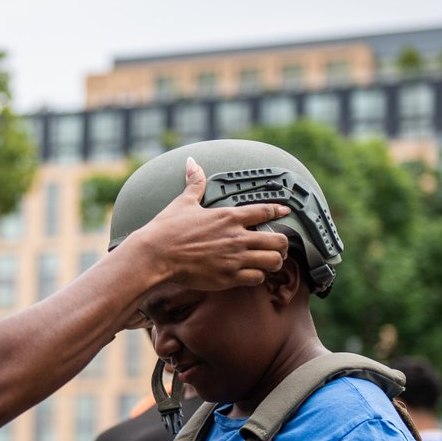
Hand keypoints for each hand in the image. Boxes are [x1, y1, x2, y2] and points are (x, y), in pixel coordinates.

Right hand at [135, 157, 289, 290]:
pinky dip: (257, 276)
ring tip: (268, 262)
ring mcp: (234, 259)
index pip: (265, 211)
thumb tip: (191, 162)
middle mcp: (237, 237)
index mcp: (229, 216)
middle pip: (278, 240)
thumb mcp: (183, 202)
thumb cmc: (167, 228)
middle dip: (282, 244)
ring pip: (273, 261)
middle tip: (277, 246)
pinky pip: (257, 278)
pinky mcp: (228, 277)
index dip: (279, 210)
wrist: (156, 255)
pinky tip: (251, 274)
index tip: (286, 211)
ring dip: (273, 261)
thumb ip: (195, 183)